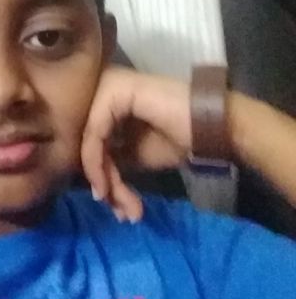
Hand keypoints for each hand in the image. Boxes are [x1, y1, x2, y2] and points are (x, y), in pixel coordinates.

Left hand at [81, 66, 191, 222]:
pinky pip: (95, 133)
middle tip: (120, 212)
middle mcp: (102, 88)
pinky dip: (97, 164)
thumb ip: (109, 159)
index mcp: (105, 100)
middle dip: (103, 182)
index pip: (89, 139)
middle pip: (88, 141)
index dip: (98, 174)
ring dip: (104, 179)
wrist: (210, 129)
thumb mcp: (134, 154)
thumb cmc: (178, 138)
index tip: (110, 205)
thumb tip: (91, 184)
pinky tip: (107, 188)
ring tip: (123, 207)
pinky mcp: (115, 90)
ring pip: (90, 141)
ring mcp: (108, 86)